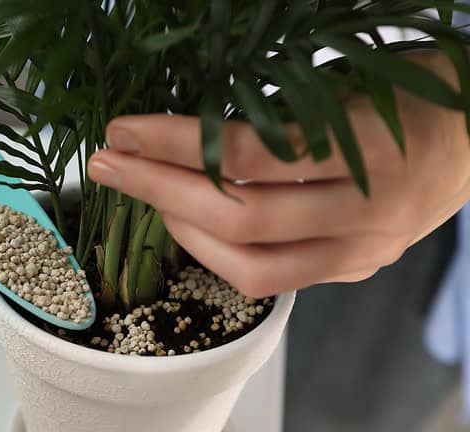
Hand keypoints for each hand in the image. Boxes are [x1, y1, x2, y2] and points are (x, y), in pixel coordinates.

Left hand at [88, 50, 469, 297]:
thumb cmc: (408, 93)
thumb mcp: (344, 85)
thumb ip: (276, 115)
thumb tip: (184, 129)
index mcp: (368, 149)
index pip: (248, 155)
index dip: (176, 145)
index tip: (124, 130)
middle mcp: (367, 211)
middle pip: (240, 219)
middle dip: (159, 190)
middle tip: (110, 164)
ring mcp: (362, 249)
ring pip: (250, 263)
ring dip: (181, 228)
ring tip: (143, 193)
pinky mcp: (354, 267)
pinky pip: (270, 278)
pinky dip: (218, 254)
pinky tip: (188, 223)